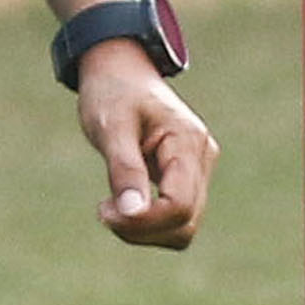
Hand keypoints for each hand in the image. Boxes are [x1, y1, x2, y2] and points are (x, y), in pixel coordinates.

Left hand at [73, 43, 212, 248]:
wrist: (123, 73)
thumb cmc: (113, 94)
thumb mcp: (112, 128)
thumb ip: (124, 170)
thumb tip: (131, 213)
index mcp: (188, 144)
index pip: (179, 206)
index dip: (142, 221)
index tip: (101, 210)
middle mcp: (202, 159)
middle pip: (185, 222)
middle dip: (141, 229)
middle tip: (102, 210)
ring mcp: (199, 169)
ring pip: (184, 226)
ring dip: (145, 231)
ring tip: (110, 208)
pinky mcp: (188, 176)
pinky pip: (176, 215)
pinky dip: (148, 222)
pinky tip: (122, 203)